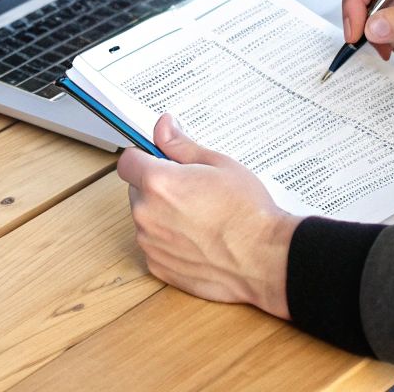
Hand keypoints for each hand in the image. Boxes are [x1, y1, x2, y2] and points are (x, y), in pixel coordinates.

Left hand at [115, 113, 297, 317]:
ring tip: (200, 217)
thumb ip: (181, 145)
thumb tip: (163, 127)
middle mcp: (147, 214)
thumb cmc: (247, 212)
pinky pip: (155, 245)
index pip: (128, 161)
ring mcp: (151, 243)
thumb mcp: (218, 164)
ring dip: (163, 215)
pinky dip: (170, 241)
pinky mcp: (159, 266)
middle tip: (191, 190)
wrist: (265, 258)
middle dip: (157, 187)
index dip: (144, 158)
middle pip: (137, 191)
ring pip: (146, 219)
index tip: (158, 160)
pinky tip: (198, 239)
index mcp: (158, 183)